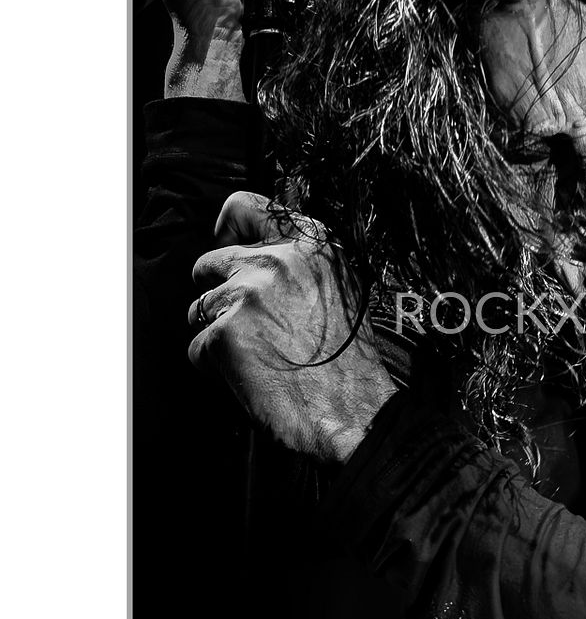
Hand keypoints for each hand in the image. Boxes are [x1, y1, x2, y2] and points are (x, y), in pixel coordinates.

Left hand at [188, 191, 397, 463]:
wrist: (355, 412)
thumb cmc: (351, 362)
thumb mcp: (340, 289)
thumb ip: (297, 264)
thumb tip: (249, 255)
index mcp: (311, 243)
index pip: (243, 206)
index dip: (227, 229)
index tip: (225, 246)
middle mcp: (276, 260)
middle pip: (209, 263)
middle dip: (219, 295)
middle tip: (250, 328)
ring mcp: (247, 296)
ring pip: (199, 309)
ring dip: (218, 335)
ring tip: (260, 358)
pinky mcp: (223, 335)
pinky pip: (197, 348)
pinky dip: (216, 368)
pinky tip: (253, 378)